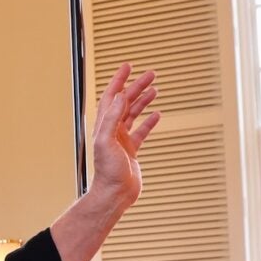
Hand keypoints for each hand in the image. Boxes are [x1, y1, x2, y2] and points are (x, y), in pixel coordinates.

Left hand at [88, 63, 159, 212]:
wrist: (114, 194)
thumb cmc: (107, 172)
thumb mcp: (106, 141)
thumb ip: (111, 118)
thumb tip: (120, 96)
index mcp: (104, 125)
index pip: (111, 96)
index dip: (119, 80)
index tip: (128, 66)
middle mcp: (111, 130)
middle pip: (125, 102)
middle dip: (137, 86)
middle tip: (151, 74)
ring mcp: (121, 140)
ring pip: (133, 114)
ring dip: (143, 100)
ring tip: (154, 89)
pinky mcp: (131, 151)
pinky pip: (141, 131)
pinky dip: (149, 122)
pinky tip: (157, 114)